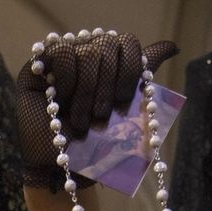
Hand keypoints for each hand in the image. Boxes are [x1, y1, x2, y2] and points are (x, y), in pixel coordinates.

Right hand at [16, 31, 177, 188]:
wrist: (63, 168)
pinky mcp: (38, 65)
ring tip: (81, 117)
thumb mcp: (126, 109)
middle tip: (101, 114)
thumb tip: (174, 46)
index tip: (125, 97)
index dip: (130, 67)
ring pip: (85, 50)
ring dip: (86, 90)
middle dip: (108, 84)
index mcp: (108, 61)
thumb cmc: (95, 143)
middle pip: (107, 45)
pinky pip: (59, 51)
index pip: (127, 42)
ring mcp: (61, 58)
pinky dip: (65, 77)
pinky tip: (59, 96)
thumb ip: (142, 75)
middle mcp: (85, 53)